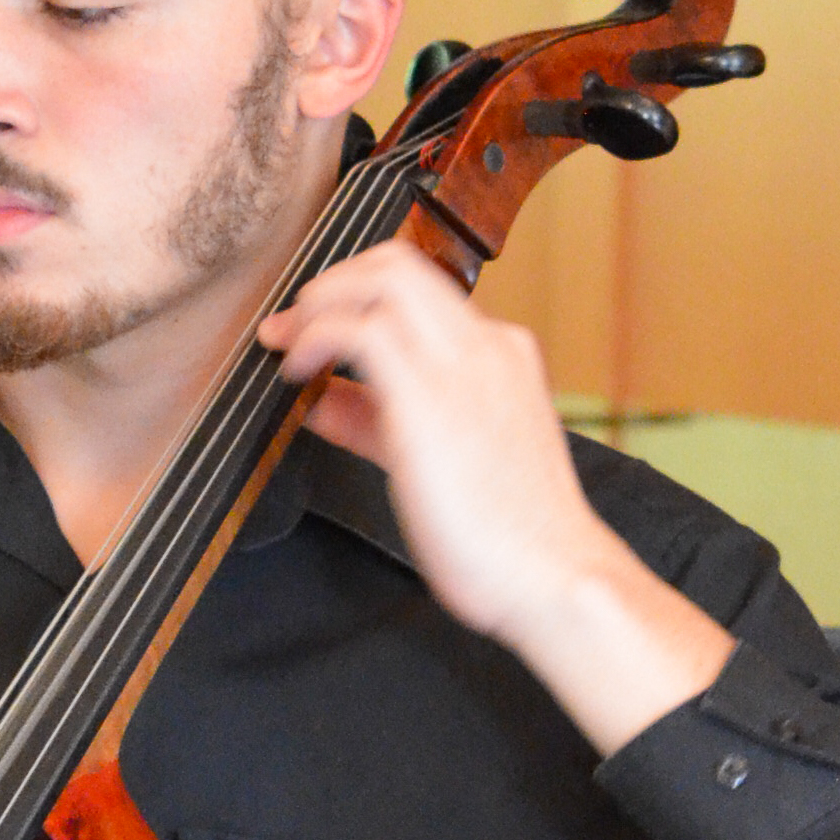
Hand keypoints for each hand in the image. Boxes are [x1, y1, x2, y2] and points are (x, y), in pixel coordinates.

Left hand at [256, 241, 733, 757]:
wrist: (555, 575)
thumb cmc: (506, 537)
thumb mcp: (437, 460)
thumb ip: (378, 423)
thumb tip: (321, 403)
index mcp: (500, 357)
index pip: (419, 299)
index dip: (356, 303)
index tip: (314, 331)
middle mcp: (486, 347)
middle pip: (399, 264)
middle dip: (331, 282)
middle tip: (290, 323)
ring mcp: (463, 365)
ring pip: (381, 278)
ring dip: (317, 304)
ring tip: (284, 343)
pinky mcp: (430, 397)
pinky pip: (361, 330)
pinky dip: (317, 337)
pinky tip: (297, 371)